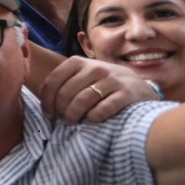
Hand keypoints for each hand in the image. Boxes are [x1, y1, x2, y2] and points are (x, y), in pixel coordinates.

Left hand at [38, 56, 159, 123]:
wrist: (141, 87)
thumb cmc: (104, 84)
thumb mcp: (83, 75)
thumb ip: (65, 81)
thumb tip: (43, 100)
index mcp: (78, 62)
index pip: (52, 81)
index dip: (46, 101)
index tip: (49, 114)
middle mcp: (94, 68)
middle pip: (66, 93)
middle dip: (61, 111)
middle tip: (64, 120)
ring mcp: (112, 80)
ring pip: (82, 101)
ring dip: (74, 116)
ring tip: (74, 122)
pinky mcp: (126, 94)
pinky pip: (102, 109)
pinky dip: (93, 118)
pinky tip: (91, 121)